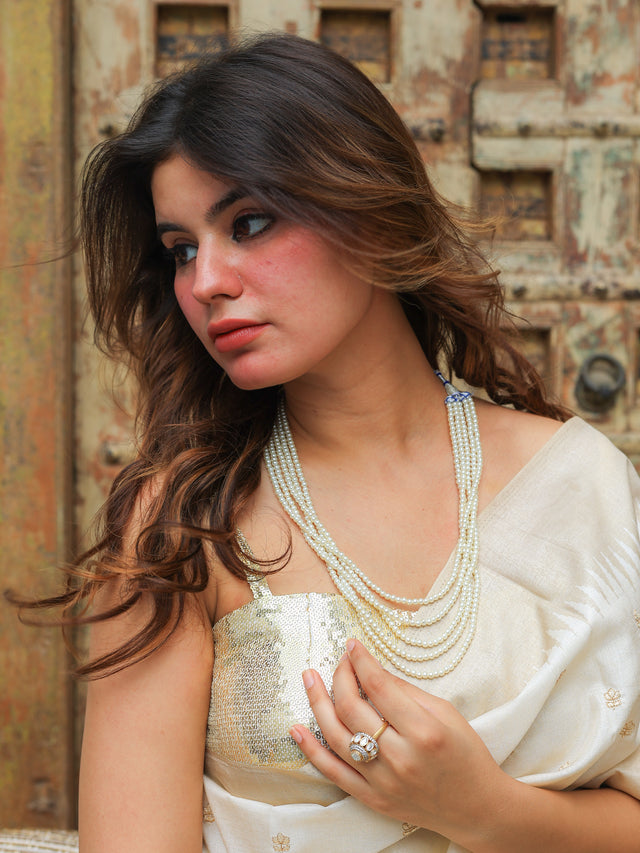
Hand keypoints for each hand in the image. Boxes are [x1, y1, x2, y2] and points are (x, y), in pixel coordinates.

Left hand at [290, 639, 513, 844]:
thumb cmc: (465, 753)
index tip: (351, 643)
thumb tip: (371, 669)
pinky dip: (311, 751)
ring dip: (317, 704)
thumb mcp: (445, 712)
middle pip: (353, 709)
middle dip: (340, 676)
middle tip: (339, 660)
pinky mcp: (373, 799)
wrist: (477, 806)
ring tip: (308, 679)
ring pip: (336, 738)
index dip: (361, 661)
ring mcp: (383, 782)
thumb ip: (405, 691)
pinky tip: (295, 729)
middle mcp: (400, 758)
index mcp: (424, 731)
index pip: (379, 686)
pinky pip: (334, 774)